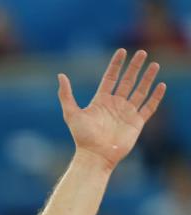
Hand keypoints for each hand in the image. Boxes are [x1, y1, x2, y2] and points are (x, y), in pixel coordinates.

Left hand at [57, 49, 165, 170]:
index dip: (116, 64)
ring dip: (147, 78)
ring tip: (155, 64)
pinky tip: (161, 85)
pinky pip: (149, 107)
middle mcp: (115, 104)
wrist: (95, 155)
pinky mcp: (137, 122)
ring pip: (140, 91)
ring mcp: (127, 113)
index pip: (110, 78)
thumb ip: (66, 94)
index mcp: (101, 101)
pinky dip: (155, 96)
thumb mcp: (71, 113)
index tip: (122, 51)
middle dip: (135, 67)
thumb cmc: (82, 136)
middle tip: (142, 52)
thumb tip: (60, 75)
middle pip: (127, 81)